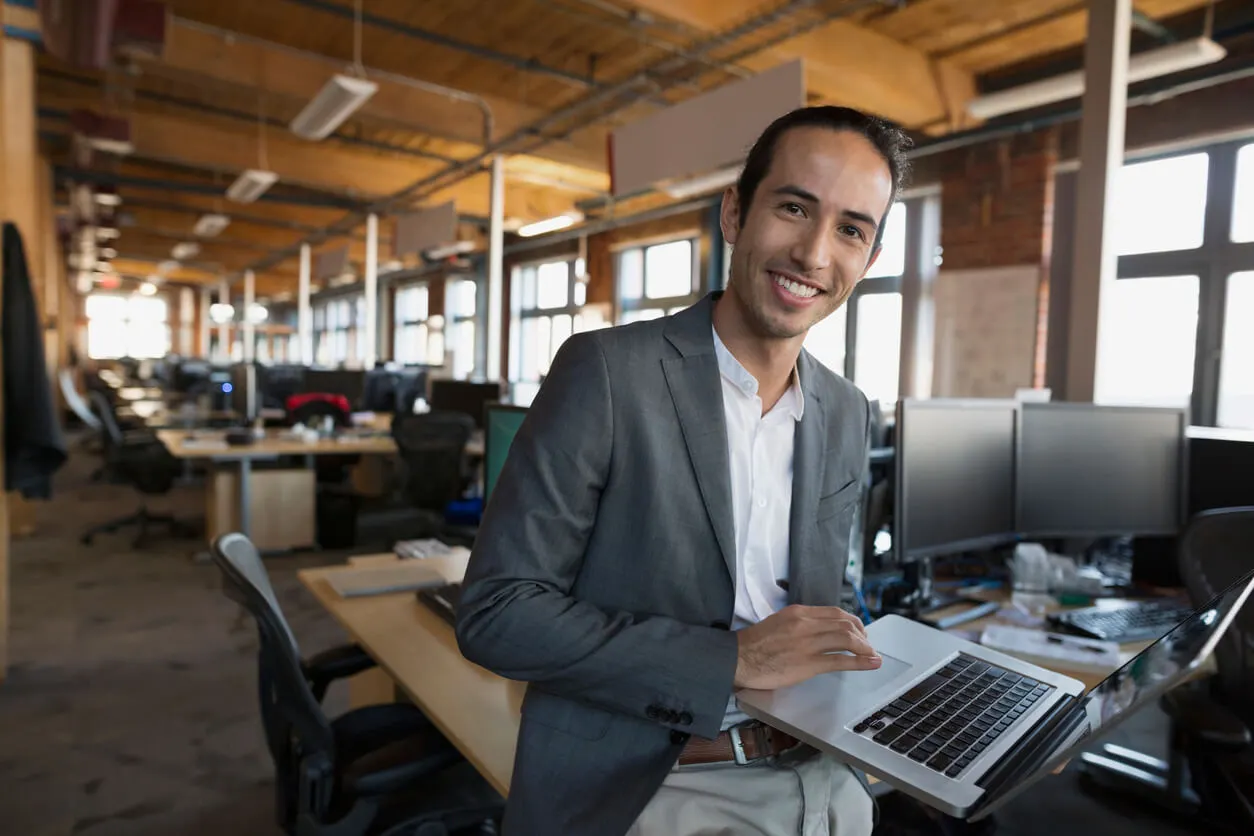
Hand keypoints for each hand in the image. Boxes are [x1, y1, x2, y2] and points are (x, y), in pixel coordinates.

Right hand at [733, 605, 881, 690]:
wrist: (736, 659)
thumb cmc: (754, 644)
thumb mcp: (778, 623)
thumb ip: (798, 624)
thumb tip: (817, 631)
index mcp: (798, 613)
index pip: (834, 612)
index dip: (852, 621)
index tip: (859, 630)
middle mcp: (805, 624)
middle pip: (845, 623)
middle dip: (862, 634)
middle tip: (868, 645)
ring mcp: (807, 643)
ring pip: (846, 639)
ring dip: (865, 648)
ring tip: (873, 655)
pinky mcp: (807, 663)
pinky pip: (840, 660)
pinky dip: (860, 662)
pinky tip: (870, 663)